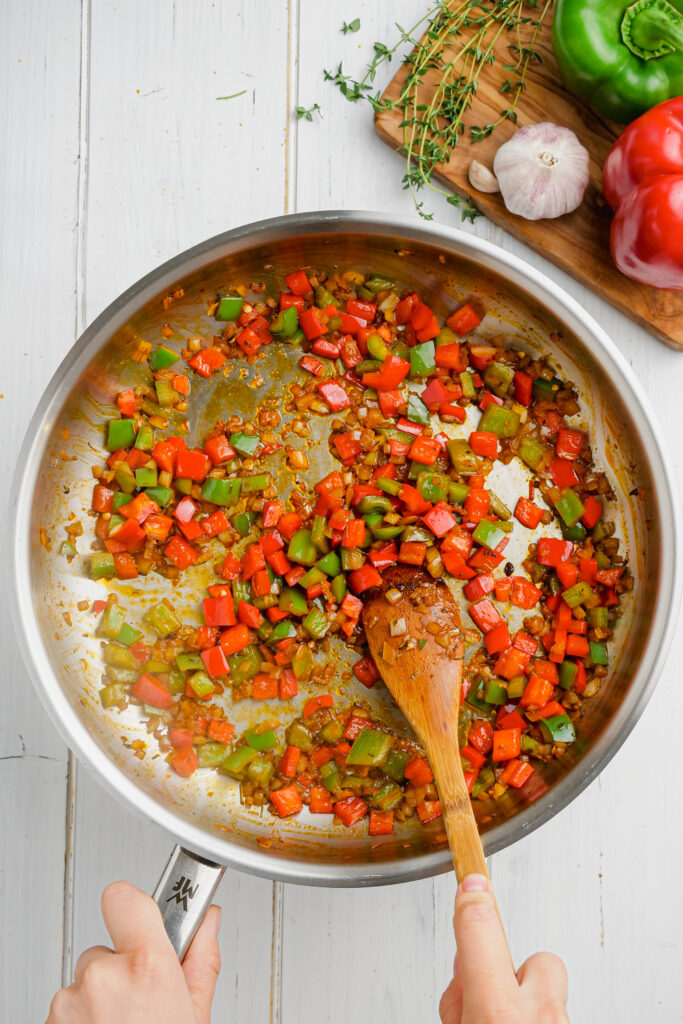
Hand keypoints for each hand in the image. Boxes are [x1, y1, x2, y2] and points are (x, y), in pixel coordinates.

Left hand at [47, 881, 220, 1023]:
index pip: (124, 897)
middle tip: (142, 1006)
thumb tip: (208, 921)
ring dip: (99, 1001)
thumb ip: (201, 960)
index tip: (143, 920)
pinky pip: (67, 1009)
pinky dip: (81, 1022)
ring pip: (84, 982)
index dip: (134, 907)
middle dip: (122, 971)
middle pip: (106, 949)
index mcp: (145, 966)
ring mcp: (69, 1004)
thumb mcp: (196, 1015)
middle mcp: (102, 978)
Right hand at [440, 874, 568, 1023]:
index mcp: (497, 1013)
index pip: (480, 931)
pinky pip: (557, 1012)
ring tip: (511, 1023)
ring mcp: (563, 1023)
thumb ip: (458, 999)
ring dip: (533, 1002)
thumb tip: (464, 972)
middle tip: (497, 997)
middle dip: (519, 972)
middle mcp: (538, 1015)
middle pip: (541, 961)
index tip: (472, 886)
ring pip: (554, 991)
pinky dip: (540, 1017)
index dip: (474, 902)